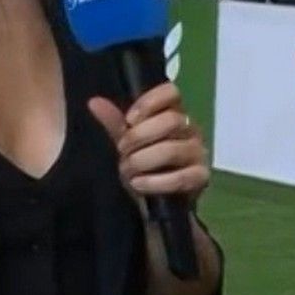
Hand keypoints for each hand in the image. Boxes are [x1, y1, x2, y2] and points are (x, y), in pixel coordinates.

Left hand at [87, 82, 209, 206]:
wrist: (156, 202)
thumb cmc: (143, 166)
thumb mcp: (126, 143)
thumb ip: (114, 123)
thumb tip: (94, 102)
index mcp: (174, 114)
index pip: (171, 92)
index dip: (149, 102)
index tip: (129, 120)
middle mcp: (190, 130)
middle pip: (171, 120)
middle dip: (139, 137)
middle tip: (122, 151)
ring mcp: (198, 153)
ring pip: (172, 149)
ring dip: (143, 161)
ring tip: (127, 171)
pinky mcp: (200, 178)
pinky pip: (181, 177)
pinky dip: (155, 182)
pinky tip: (138, 184)